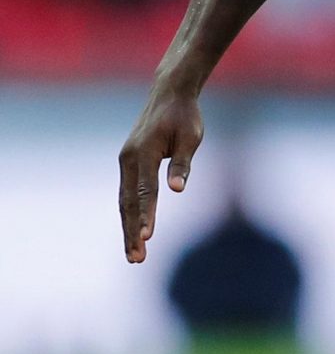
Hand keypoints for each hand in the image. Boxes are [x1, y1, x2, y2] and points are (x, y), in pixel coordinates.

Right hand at [118, 86, 203, 261]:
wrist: (169, 94)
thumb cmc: (184, 116)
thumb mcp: (190, 137)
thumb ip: (182, 164)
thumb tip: (177, 189)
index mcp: (144, 153)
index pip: (146, 191)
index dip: (146, 215)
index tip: (147, 237)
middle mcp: (129, 159)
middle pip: (129, 202)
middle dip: (132, 231)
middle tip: (137, 258)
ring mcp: (126, 161)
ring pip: (125, 201)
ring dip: (129, 228)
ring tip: (134, 255)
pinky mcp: (129, 164)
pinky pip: (128, 194)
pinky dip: (130, 214)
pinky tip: (134, 232)